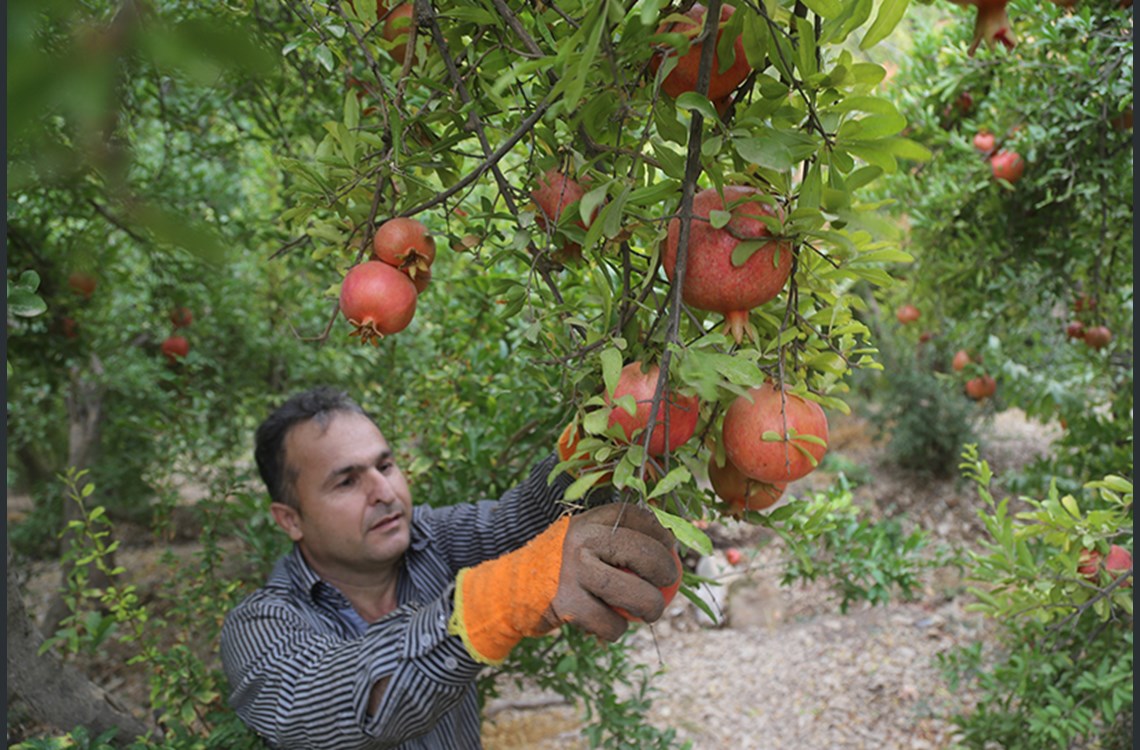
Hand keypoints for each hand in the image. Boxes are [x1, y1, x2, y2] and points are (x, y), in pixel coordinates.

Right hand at [449, 503, 678, 663]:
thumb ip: (614, 539)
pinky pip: (609, 622)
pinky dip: (616, 630)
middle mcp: (581, 540)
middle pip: (640, 551)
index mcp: (587, 521)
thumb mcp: (581, 541)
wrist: (508, 591)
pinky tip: (611, 626)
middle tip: (668, 582)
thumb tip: (670, 545)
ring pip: (630, 591)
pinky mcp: (567, 603)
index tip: (670, 547)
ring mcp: (573, 571)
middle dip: (664, 569)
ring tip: (650, 612)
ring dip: (649, 607)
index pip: (633, 516)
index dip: (660, 531)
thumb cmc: (558, 567)